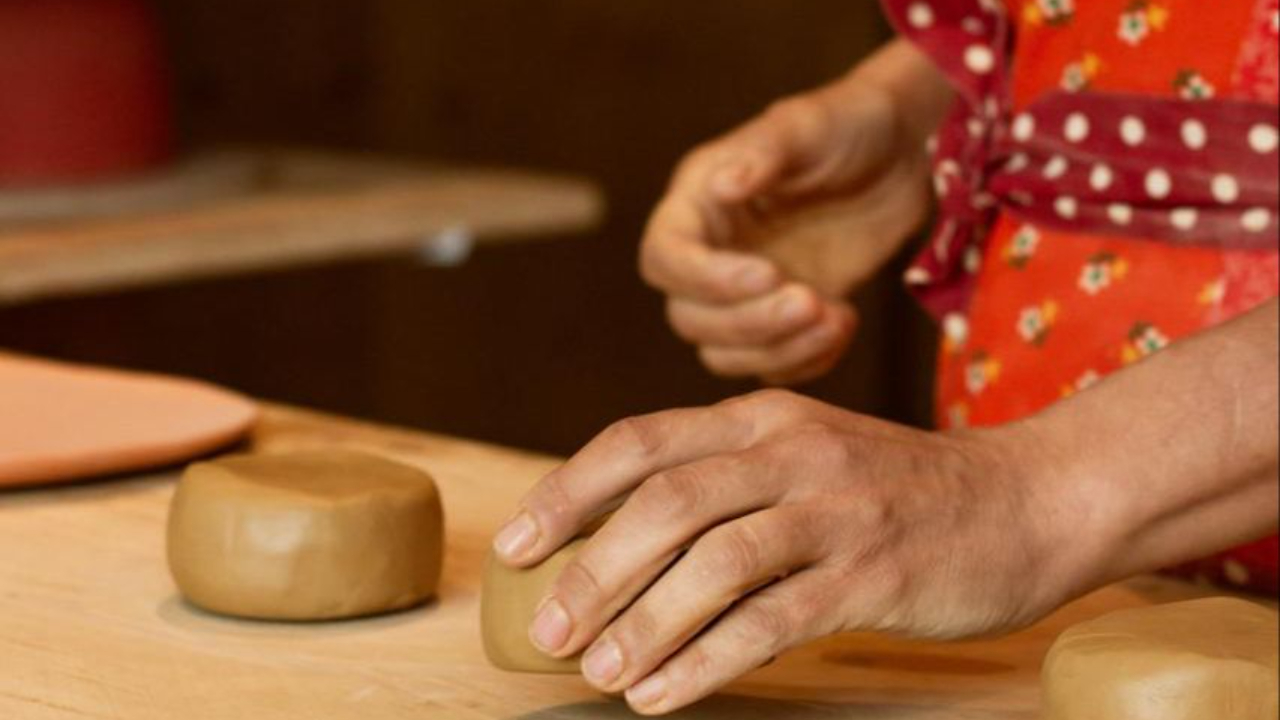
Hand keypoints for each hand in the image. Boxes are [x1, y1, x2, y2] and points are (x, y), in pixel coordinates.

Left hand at [493, 390, 1076, 714]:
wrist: (1028, 500)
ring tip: (598, 671)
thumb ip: (726, 482)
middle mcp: (791, 451)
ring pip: (714, 560)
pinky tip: (663, 691)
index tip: (514, 546)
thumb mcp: (806, 456)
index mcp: (761, 418)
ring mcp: (836, 510)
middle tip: (548, 630)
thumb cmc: (897, 491)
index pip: (639, 442)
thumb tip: (619, 547)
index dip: (567, 493)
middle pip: (665, 502)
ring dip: (643, 621)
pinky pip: (772, 619)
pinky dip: (705, 658)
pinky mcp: (874, 573)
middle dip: (593, 569)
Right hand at [639, 75, 932, 384]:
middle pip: (689, 317)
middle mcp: (710, 253)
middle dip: (749, 321)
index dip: (704, 278)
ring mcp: (744, 293)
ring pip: (722, 353)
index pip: (665, 256)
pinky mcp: (782, 320)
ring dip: (776, 348)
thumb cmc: (849, 124)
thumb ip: (764, 153)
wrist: (903, 154)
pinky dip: (805, 360)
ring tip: (835, 317)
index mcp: (698, 202)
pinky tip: (845, 322)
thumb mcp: (807, 126)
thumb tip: (722, 185)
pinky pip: (771, 365)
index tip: (768, 274)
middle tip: (811, 300)